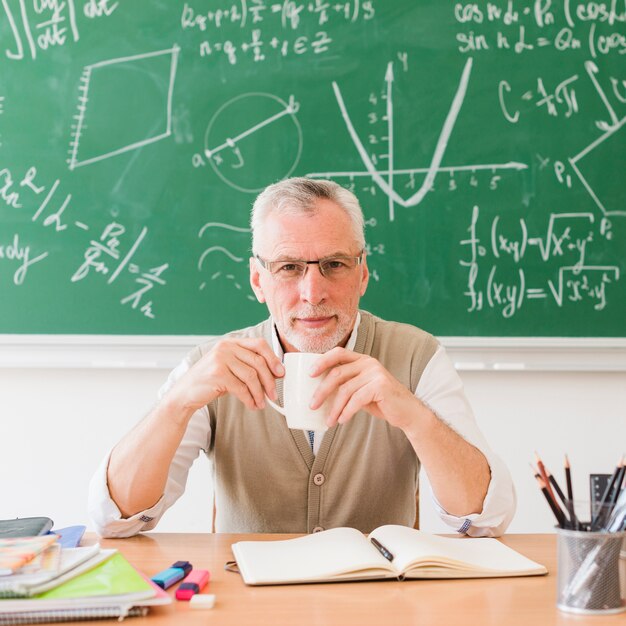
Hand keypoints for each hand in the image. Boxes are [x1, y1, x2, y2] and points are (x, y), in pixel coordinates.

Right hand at [166, 338, 283, 416]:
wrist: (184, 394)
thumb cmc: (210, 382)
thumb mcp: (229, 367)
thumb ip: (247, 365)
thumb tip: (274, 374)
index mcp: (231, 342)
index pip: (259, 344)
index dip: (273, 358)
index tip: (281, 373)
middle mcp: (226, 347)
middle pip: (258, 361)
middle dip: (269, 380)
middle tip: (274, 394)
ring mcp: (220, 359)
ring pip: (251, 376)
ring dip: (260, 393)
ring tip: (262, 403)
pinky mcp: (217, 374)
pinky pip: (241, 388)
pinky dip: (249, 399)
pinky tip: (252, 405)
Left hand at [309, 348, 420, 430]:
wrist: (407, 412)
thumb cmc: (381, 402)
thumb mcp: (361, 390)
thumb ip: (346, 386)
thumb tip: (319, 393)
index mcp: (362, 360)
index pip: (338, 353)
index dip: (322, 361)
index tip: (309, 374)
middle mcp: (368, 362)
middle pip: (337, 373)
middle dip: (322, 391)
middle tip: (312, 405)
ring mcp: (376, 373)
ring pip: (346, 389)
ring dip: (334, 408)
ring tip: (329, 420)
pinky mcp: (381, 386)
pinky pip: (357, 399)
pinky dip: (347, 411)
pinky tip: (342, 420)